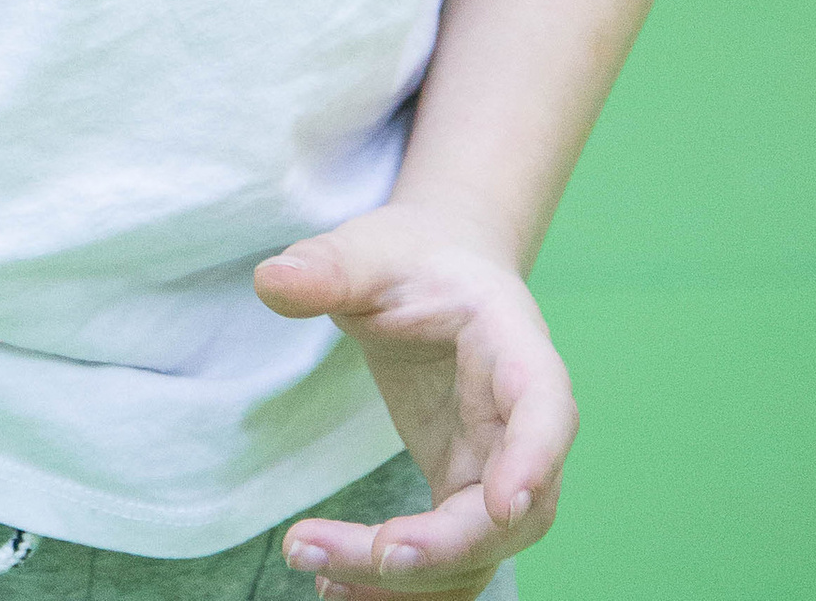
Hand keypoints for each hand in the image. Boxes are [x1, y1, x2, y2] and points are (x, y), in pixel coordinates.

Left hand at [255, 207, 575, 591]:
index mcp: (513, 345)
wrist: (433, 271)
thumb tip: (269, 281)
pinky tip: (333, 584)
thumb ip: (327, 267)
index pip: (546, 408)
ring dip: (409, 584)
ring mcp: (496, 469)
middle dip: (438, 548)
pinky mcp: (461, 495)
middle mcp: (518, 423)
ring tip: (319, 574)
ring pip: (477, 554)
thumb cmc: (410, 258)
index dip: (535, 460)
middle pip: (510, 511)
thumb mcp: (368, 249)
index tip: (501, 506)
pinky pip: (447, 561)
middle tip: (358, 556)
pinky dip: (399, 587)